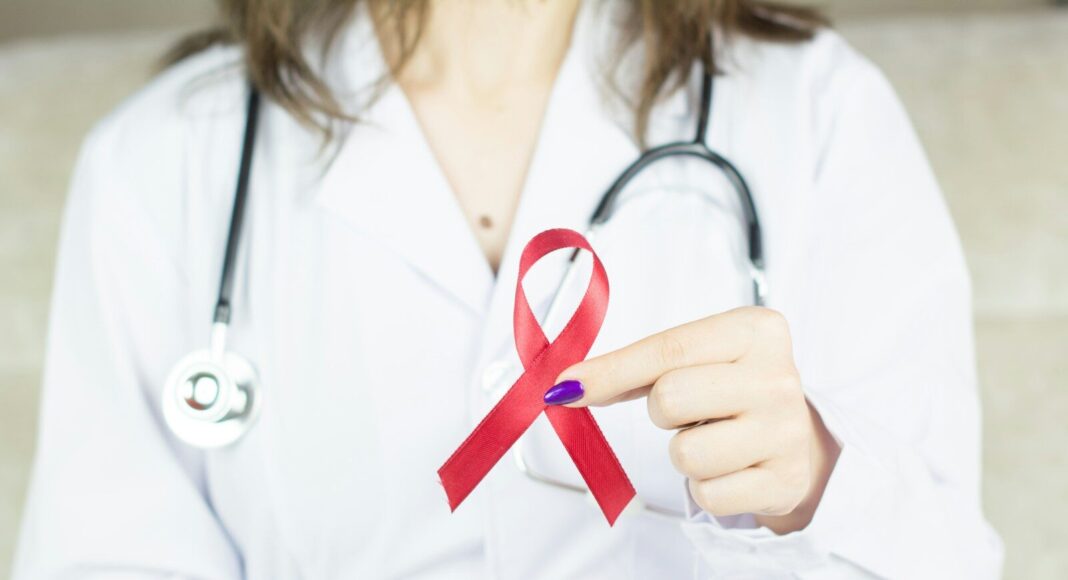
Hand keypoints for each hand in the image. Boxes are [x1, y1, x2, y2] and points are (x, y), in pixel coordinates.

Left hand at [545, 307, 840, 532]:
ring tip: (713, 438)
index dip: (611, 371)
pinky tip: (729, 467)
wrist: (799, 438)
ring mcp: (786, 432)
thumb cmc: (732, 388)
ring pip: (685, 453)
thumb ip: (636, 366)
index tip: (567, 387)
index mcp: (756, 331)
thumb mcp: (699, 357)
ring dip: (684, 452)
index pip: (668, 350)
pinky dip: (705, 487)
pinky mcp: (784, 482)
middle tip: (687, 410)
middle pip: (670, 398)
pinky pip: (707, 494)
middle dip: (661, 411)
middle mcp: (777, 377)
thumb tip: (568, 387)